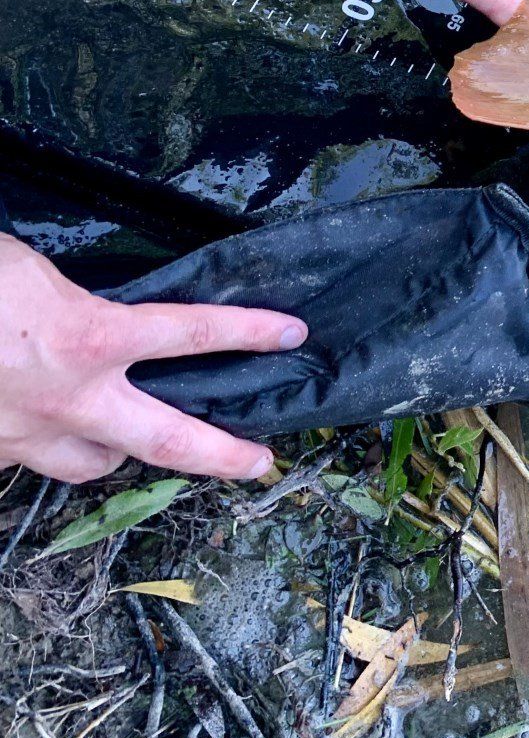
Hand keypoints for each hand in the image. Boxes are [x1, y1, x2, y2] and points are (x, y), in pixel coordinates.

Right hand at [0, 235, 305, 482]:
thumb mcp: (26, 272)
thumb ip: (69, 299)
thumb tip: (80, 313)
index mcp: (90, 337)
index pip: (191, 333)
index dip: (247, 331)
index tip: (292, 335)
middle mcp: (71, 399)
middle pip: (170, 439)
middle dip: (224, 456)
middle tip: (260, 465)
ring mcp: (27, 436)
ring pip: (94, 463)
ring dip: (114, 452)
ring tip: (126, 439)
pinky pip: (28, 461)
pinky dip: (37, 446)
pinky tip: (30, 425)